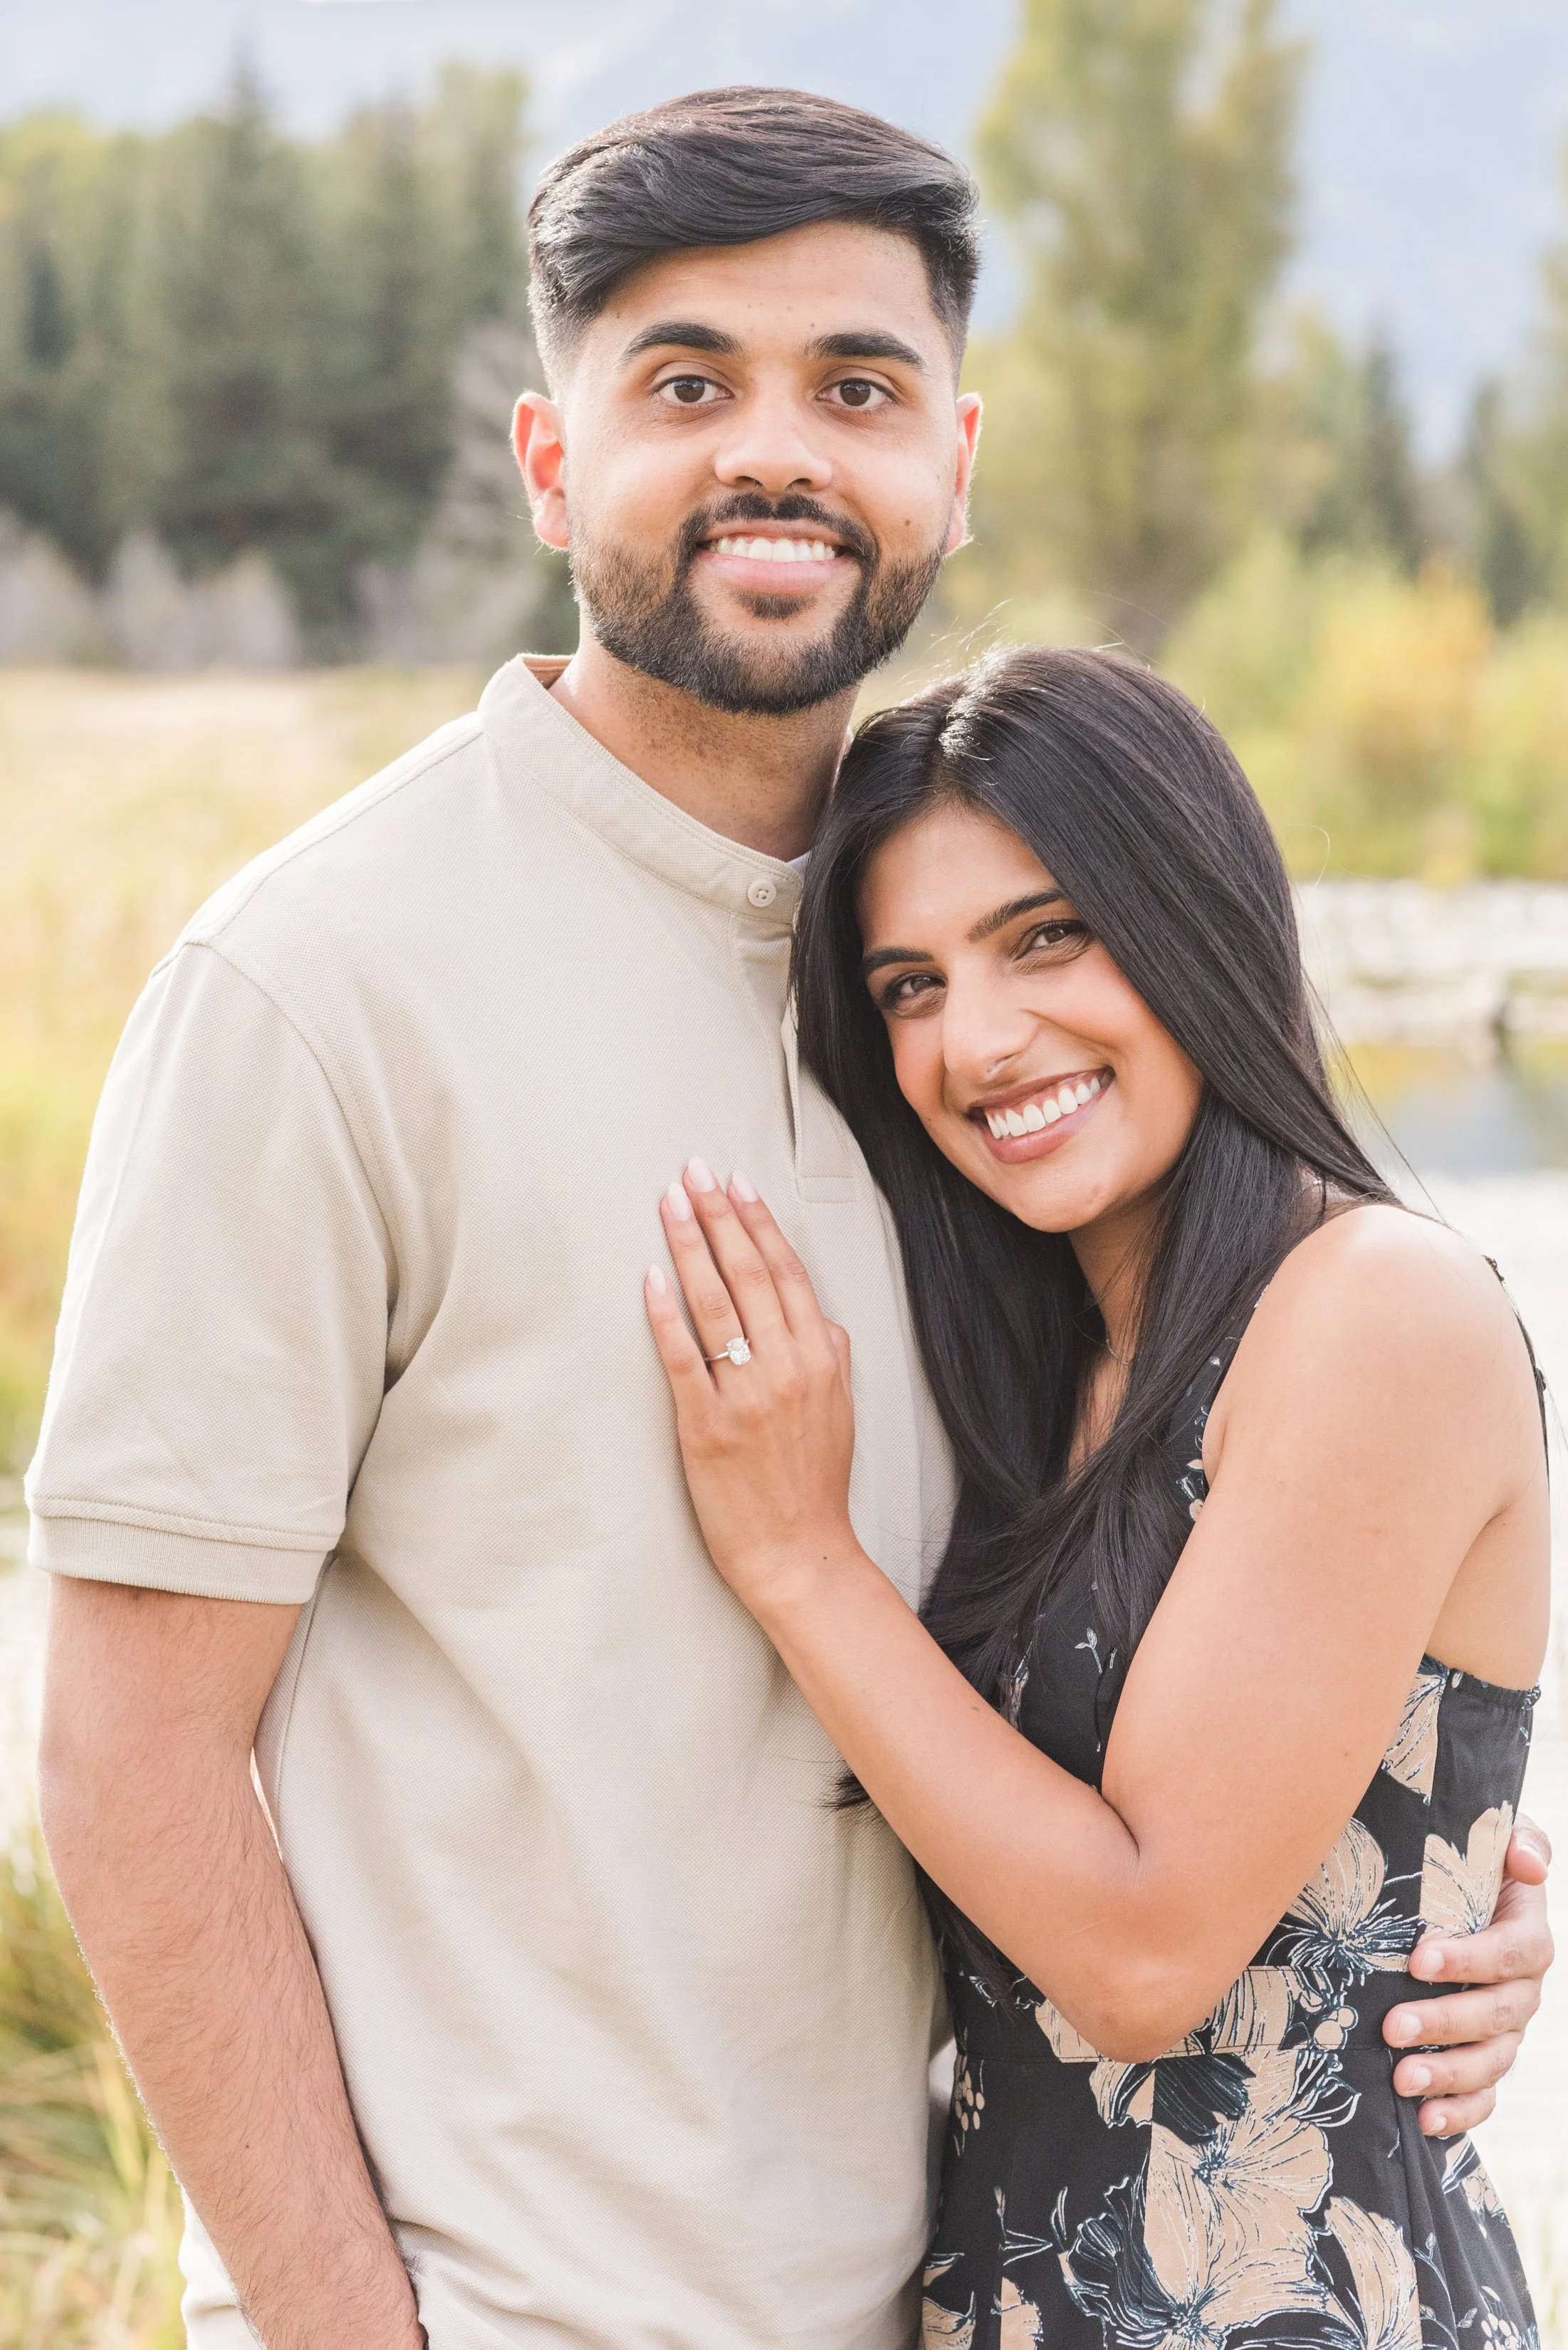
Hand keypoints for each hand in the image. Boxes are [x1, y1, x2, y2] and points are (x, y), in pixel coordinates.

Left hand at [644, 1160, 857, 1616]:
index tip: (737, 1183)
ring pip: (716, 1305)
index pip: (787, 1274)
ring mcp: (746, 1397)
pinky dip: (667, 1314)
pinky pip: (684, 1359)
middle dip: (719, 1217)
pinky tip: (652, 1278)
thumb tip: (814, 1315)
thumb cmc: (815, 1481)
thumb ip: (830, 1355)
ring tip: (671, 1203)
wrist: (799, 1552)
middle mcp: (786, 1370)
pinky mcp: (706, 1427)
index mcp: (820, 1360)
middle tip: (694, 1173)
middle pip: (750, 1275)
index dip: (759, 1223)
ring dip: (691, 1247)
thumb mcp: (840, 1409)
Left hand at [1383, 1816, 1552, 2135]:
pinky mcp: (1487, 2060)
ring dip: (1447, 2074)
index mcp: (1527, 1937)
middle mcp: (1524, 1990)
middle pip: (1496, 2015)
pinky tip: (1425, 2120)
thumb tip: (1528, 1864)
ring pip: (1491, 2062)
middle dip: (1444, 2024)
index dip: (1469, 1960)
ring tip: (1401, 2079)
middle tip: (1392, 2027)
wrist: (1459, 1902)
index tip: (1416, 1961)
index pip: (1510, 1953)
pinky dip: (1461, 2113)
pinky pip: (1485, 2097)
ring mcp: (1507, 2031)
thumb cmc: (1469, 1867)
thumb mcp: (1494, 1841)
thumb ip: (1518, 1843)